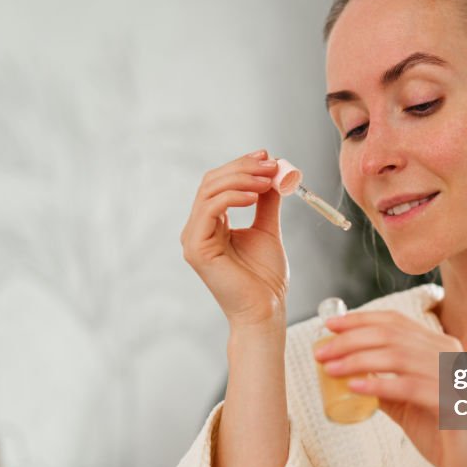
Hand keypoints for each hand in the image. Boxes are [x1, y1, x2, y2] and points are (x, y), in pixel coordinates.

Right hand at [180, 150, 288, 327]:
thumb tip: (273, 175)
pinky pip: (210, 209)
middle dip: (243, 168)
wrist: (265, 309)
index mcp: (211, 224)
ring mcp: (193, 238)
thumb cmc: (265, 278)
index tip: (267, 156)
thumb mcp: (267, 230)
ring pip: (210, 191)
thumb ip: (266, 204)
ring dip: (242, 178)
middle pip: (212, 181)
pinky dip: (233, 196)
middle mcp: (197, 229)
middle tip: (271, 164)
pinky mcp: (196, 248)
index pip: (219, 183)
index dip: (241, 165)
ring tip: (268, 179)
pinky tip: (255, 195)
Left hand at [313, 310, 466, 466]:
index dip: (360, 319)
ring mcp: (453, 376)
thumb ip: (387, 387)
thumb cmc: (446, 435)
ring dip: (358, 359)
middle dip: (350, 339)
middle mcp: (449, 355)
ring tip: (330, 368)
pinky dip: (379, 384)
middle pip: (392, 334)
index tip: (329, 325)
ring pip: (398, 355)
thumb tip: (352, 375)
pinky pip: (410, 386)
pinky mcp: (453, 402)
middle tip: (320, 351)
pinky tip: (355, 387)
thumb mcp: (409, 404)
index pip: (396, 322)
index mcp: (440, 348)